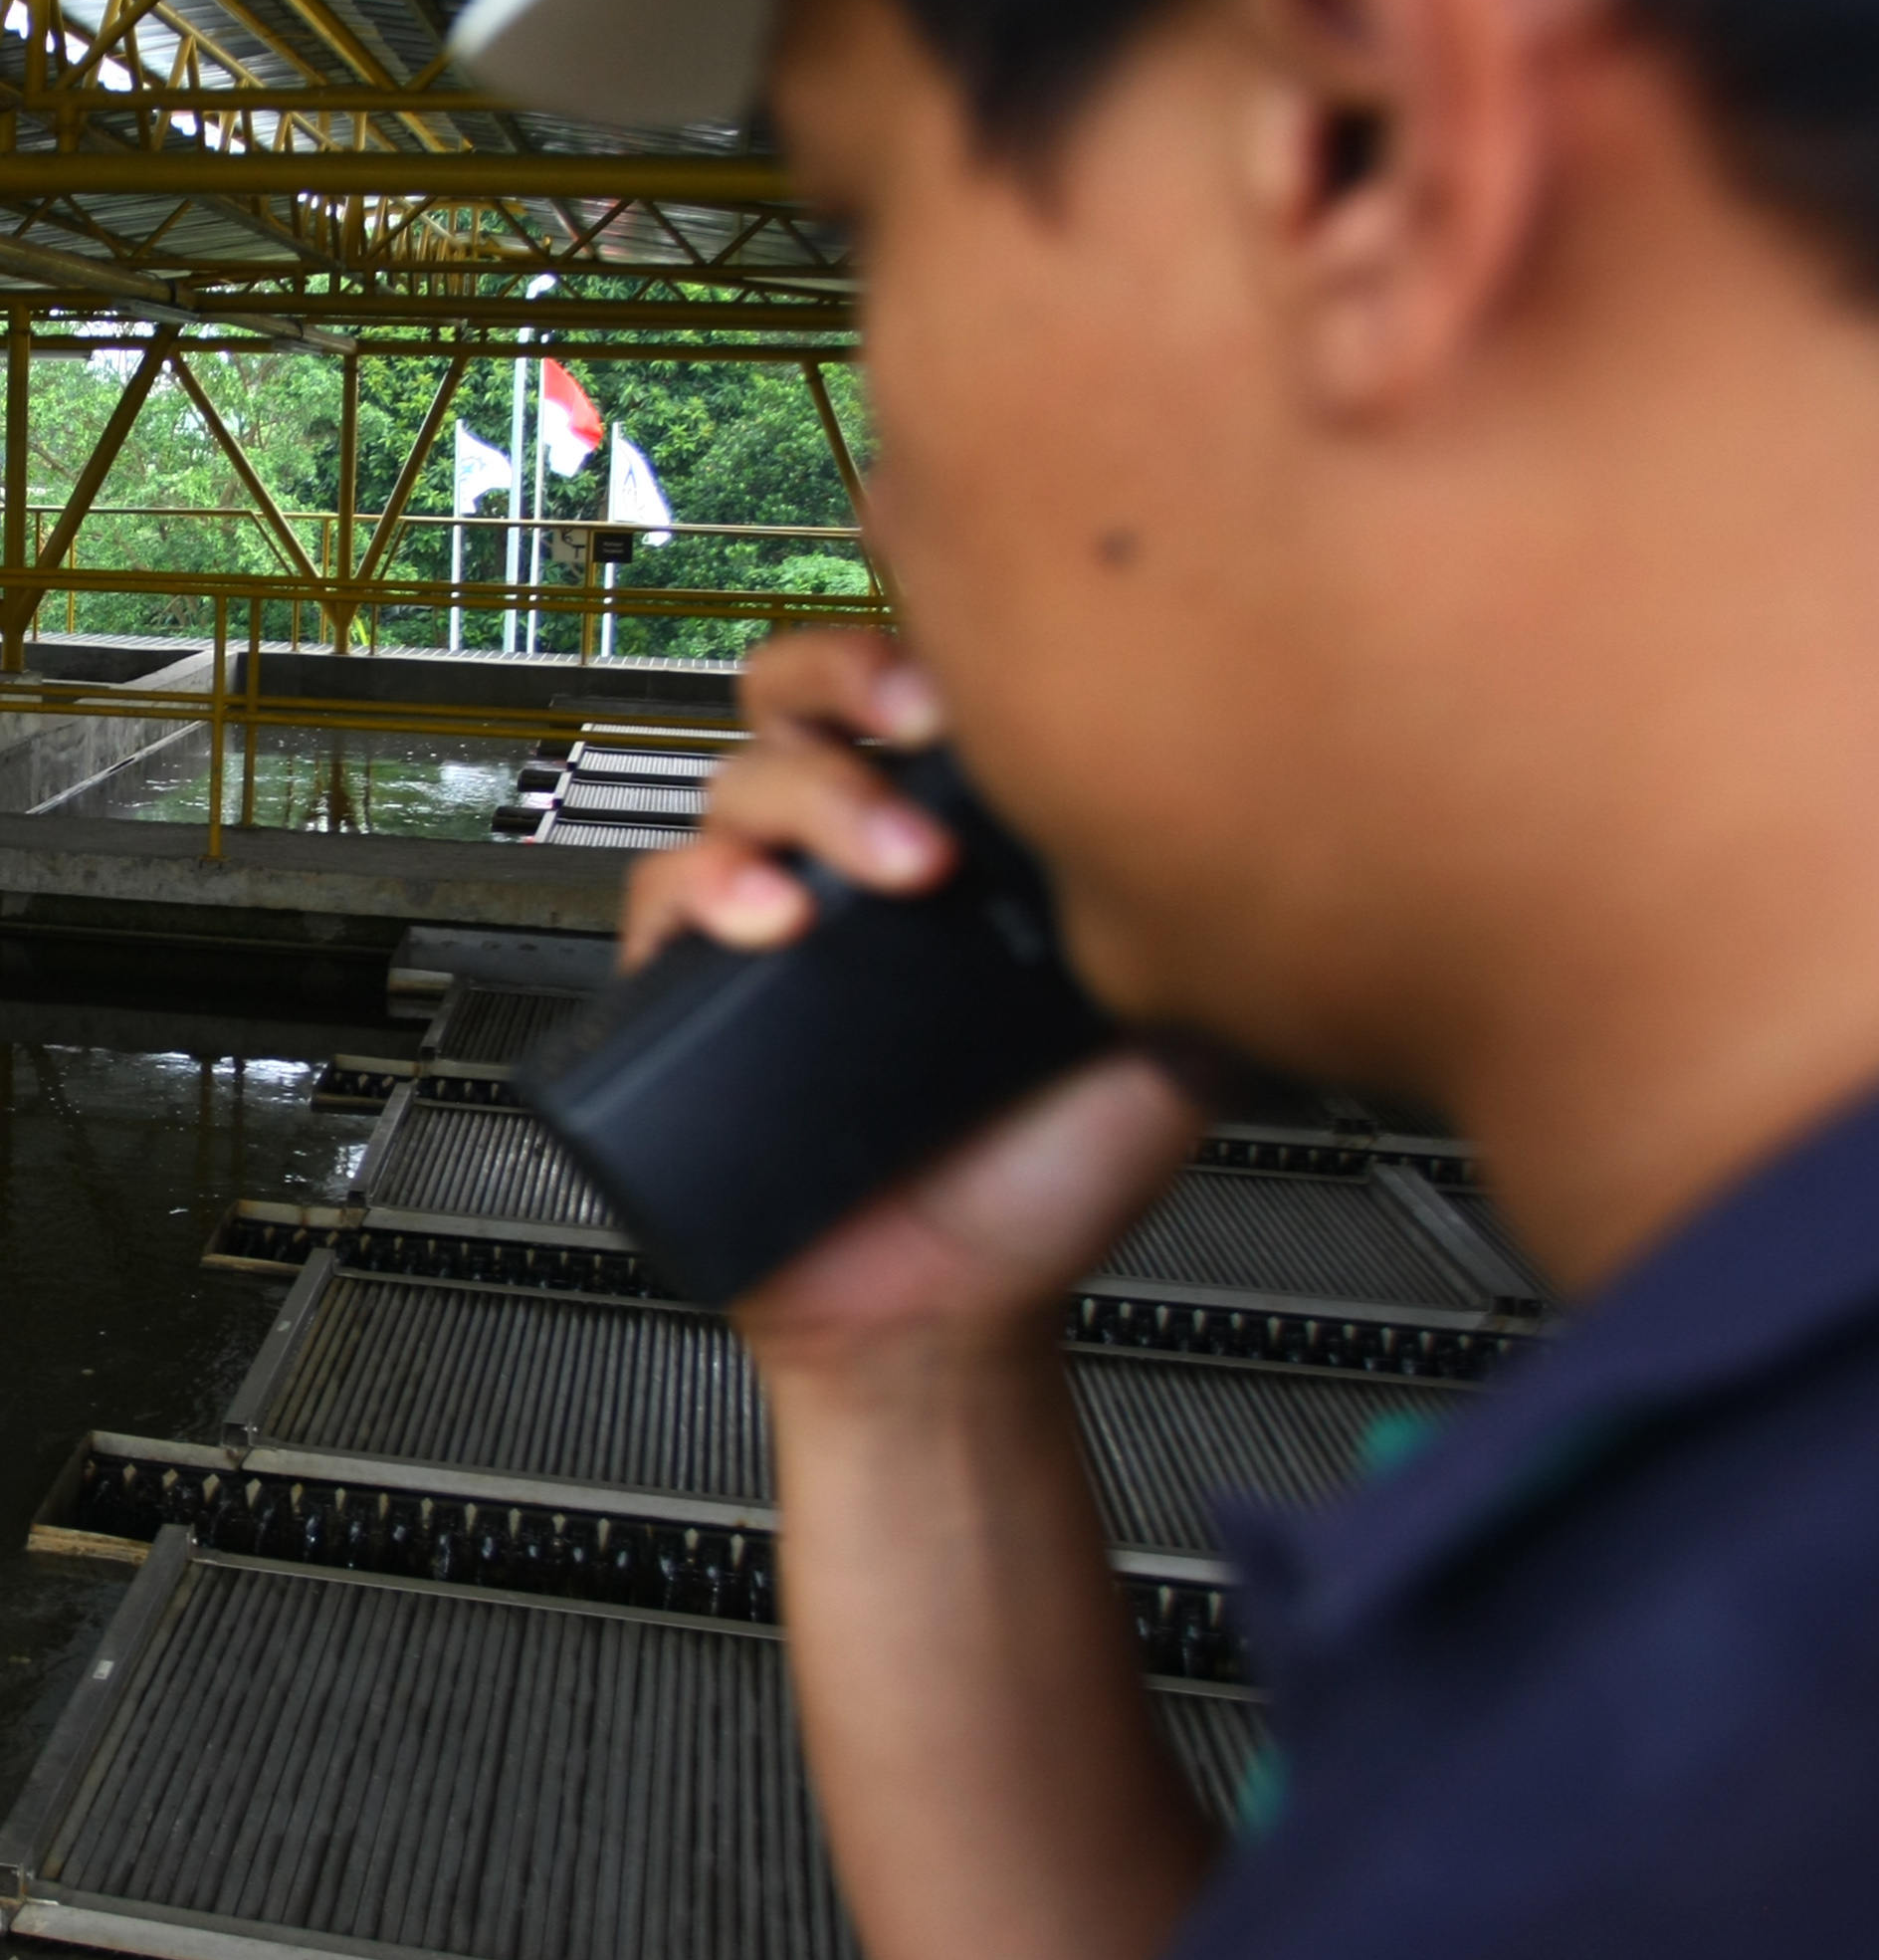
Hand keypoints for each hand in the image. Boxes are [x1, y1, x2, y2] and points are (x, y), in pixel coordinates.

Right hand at [624, 630, 1194, 1370]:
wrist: (951, 1317)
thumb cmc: (1043, 1189)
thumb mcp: (1167, 1046)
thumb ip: (1213, 948)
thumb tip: (1299, 854)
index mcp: (958, 837)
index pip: (920, 684)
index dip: (939, 642)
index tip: (996, 669)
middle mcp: (854, 857)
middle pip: (803, 690)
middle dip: (852, 677)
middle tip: (920, 716)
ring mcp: (771, 912)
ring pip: (736, 775)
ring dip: (812, 796)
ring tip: (891, 864)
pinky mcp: (692, 988)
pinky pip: (660, 894)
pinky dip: (704, 885)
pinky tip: (768, 919)